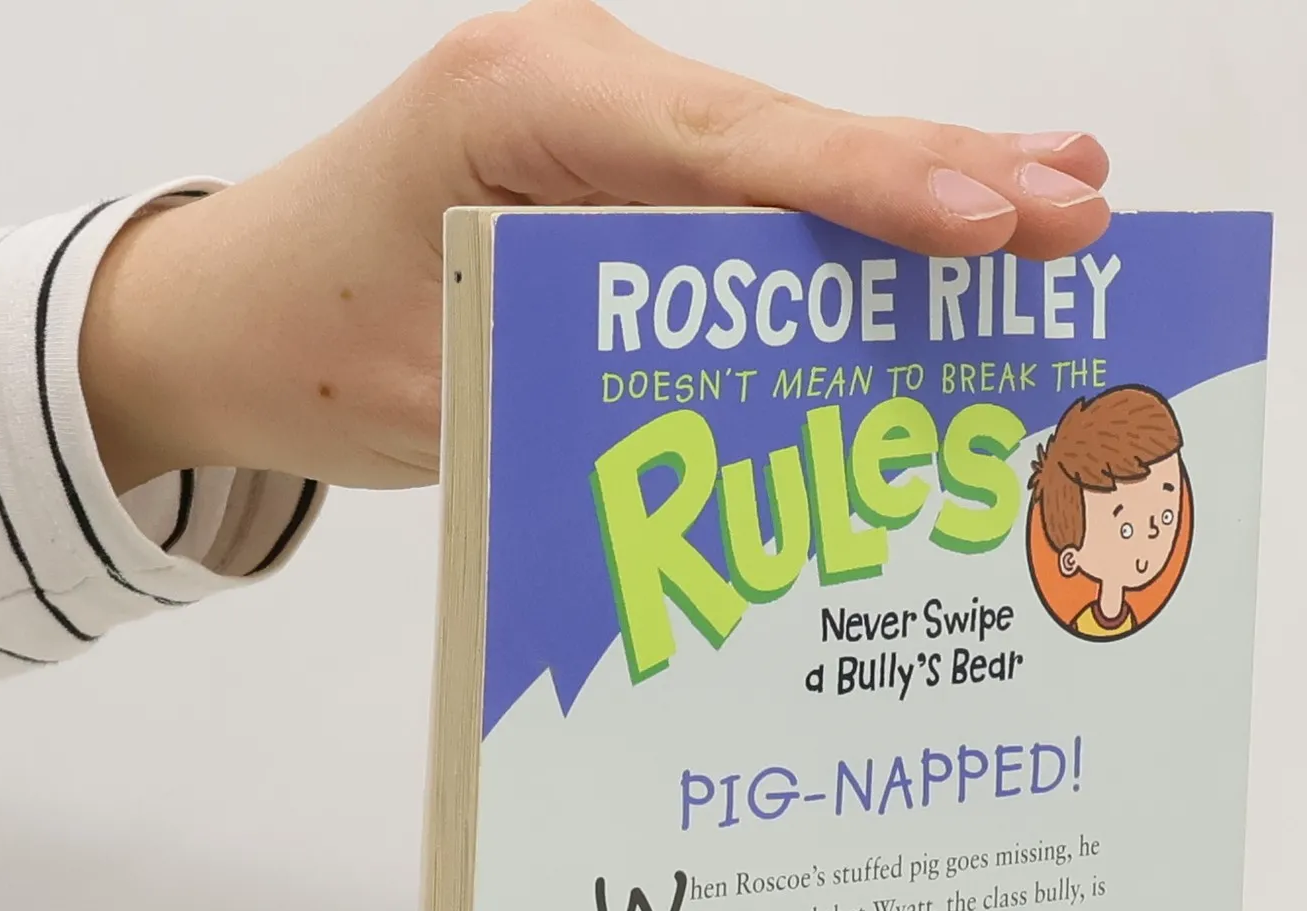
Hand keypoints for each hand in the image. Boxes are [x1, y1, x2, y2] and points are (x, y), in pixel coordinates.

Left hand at [80, 0, 1110, 493]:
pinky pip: (760, 197)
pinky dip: (857, 219)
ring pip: (793, 160)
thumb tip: (763, 427)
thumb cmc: (307, 337)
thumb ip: (592, 379)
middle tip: (1082, 210)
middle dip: (943, 178)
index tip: (986, 224)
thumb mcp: (444, 384)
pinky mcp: (625, 178)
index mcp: (522, 101)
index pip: (729, 146)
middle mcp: (582, 88)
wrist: (224, 313)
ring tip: (1063, 203)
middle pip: (792, 135)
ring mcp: (611, 126)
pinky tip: (957, 226)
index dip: (871, 188)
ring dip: (927, 190)